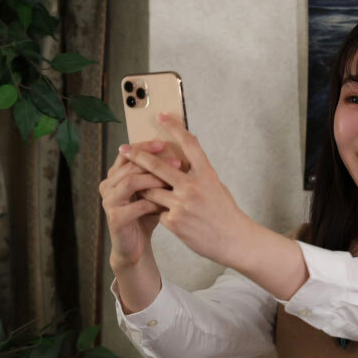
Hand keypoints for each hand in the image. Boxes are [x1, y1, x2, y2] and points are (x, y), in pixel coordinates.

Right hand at [99, 139, 182, 266]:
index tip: (164, 143)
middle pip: (130, 166)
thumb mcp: (153, 190)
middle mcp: (108, 185)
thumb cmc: (146, 214)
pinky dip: (154, 203)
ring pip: (130, 182)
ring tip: (173, 182)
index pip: (127, 153)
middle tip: (177, 163)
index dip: (144, 146)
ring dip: (154, 180)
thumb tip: (180, 153)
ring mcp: (109, 202)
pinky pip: (136, 206)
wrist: (135, 246)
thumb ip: (158, 173)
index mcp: (115, 175)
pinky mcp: (115, 219)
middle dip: (155, 162)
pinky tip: (168, 203)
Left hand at [120, 112, 250, 267]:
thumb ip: (198, 174)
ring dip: (146, 190)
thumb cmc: (225, 212)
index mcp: (206, 174)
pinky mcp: (174, 221)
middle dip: (137, 156)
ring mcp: (181, 204)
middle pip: (157, 166)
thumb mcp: (215, 186)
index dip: (174, 128)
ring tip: (143, 190)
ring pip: (151, 191)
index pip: (188, 144)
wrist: (233, 240)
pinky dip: (162, 213)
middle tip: (124, 149)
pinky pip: (158, 212)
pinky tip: (175, 219)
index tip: (161, 117)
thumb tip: (182, 160)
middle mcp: (193, 186)